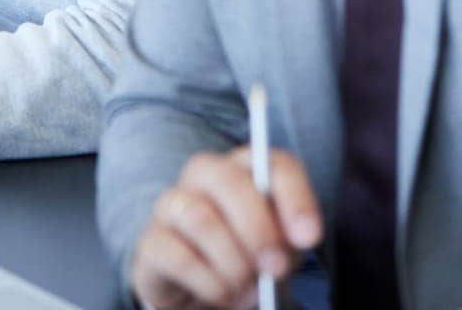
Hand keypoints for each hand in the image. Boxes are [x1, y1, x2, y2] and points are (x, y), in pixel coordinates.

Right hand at [130, 147, 321, 309]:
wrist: (204, 288)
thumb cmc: (249, 256)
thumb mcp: (279, 247)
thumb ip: (286, 239)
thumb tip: (287, 243)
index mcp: (246, 168)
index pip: (274, 165)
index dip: (295, 199)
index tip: (310, 238)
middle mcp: (205, 174)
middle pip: (229, 181)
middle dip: (258, 229)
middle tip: (276, 269)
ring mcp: (173, 204)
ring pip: (202, 219)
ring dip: (233, 264)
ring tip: (249, 292)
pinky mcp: (152, 241)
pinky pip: (178, 256)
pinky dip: (209, 283)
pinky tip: (223, 296)